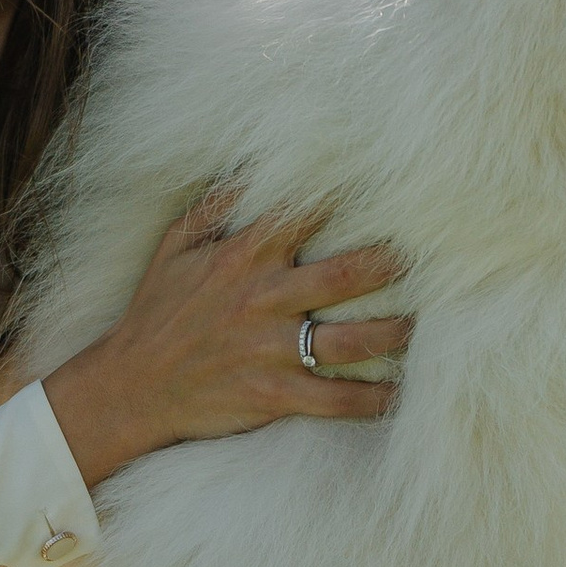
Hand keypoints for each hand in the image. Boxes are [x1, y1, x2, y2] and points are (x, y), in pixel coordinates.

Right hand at [40, 199, 411, 491]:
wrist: (130, 386)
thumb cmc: (156, 313)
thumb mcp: (173, 247)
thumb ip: (215, 206)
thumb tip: (254, 166)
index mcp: (242, 256)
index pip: (306, 214)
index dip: (352, 196)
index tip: (394, 186)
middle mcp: (263, 298)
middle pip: (348, 274)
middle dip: (397, 264)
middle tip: (435, 257)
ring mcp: (271, 349)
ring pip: (354, 339)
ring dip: (398, 331)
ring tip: (428, 323)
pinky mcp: (274, 395)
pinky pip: (337, 399)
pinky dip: (375, 400)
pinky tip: (405, 393)